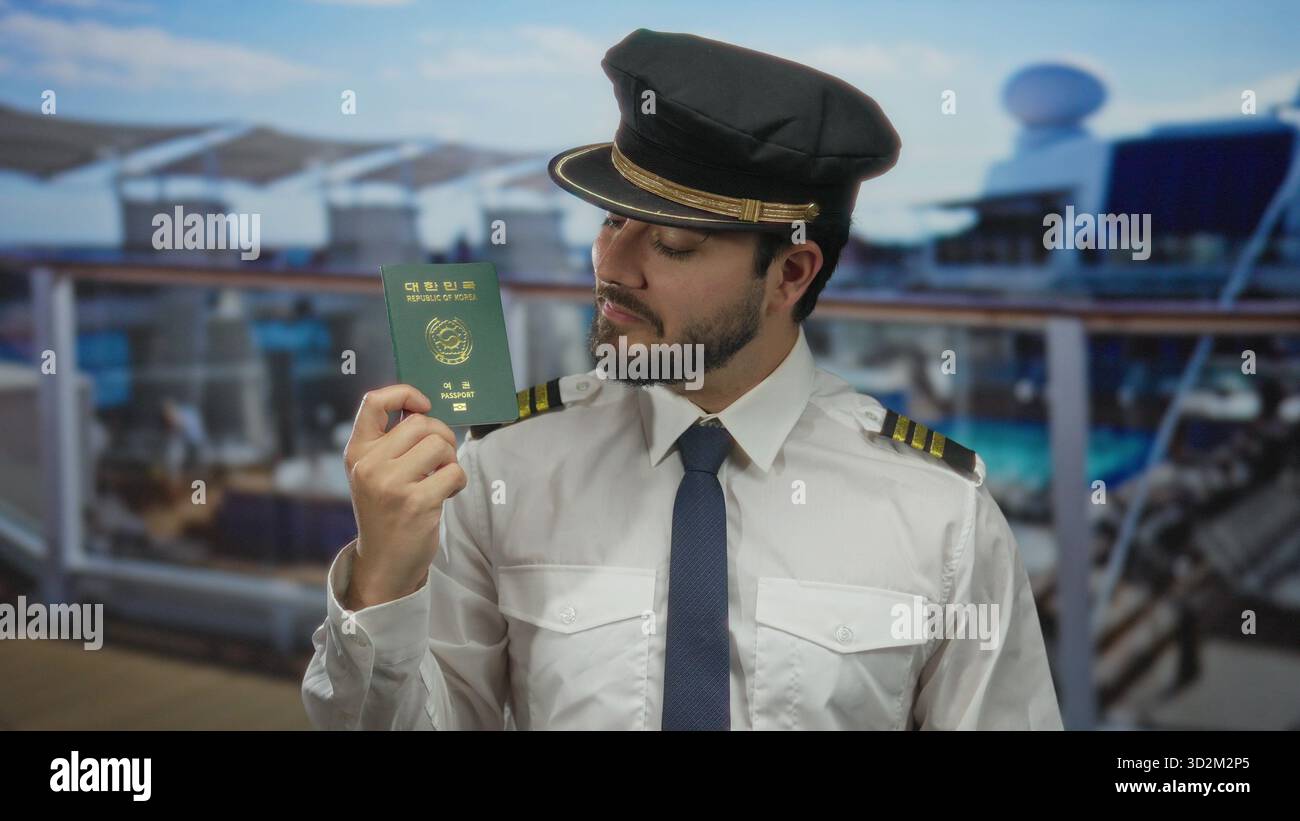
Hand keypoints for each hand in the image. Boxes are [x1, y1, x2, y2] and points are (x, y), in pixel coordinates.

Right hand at [342, 385, 466, 608]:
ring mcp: (391, 484)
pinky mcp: (416, 503)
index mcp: (357, 452)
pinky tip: (447, 493)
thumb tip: (425, 408)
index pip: (374, 401)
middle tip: (440, 456)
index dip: (405, 393)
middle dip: (441, 435)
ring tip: (441, 476)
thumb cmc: (386, 510)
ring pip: (439, 444)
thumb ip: (391, 442)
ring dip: (450, 458)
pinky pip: (454, 472)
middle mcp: (369, 465)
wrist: (384, 561)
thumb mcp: (375, 472)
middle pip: (421, 423)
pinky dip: (458, 481)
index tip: (423, 406)